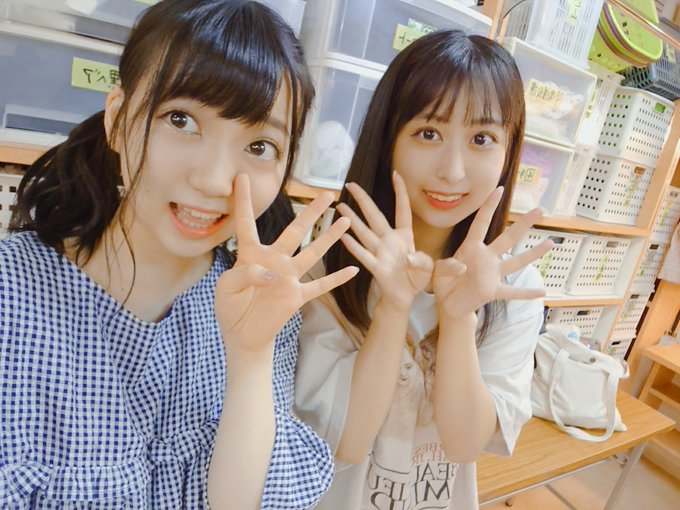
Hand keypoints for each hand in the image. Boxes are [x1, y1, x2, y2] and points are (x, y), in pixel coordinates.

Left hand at [215, 174, 358, 352]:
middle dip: (312, 212)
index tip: (240, 177)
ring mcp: (288, 278)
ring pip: (312, 253)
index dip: (242, 201)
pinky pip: (320, 285)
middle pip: (295, 231)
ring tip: (345, 220)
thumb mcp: (226, 287)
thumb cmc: (230, 307)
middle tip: (327, 194)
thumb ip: (245, 274)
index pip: (246, 223)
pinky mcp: (296, 296)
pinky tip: (354, 270)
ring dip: (329, 237)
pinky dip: (337, 279)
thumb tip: (272, 274)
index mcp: (251, 254)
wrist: (242, 335)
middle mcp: (274, 260)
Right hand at [337, 172, 432, 311]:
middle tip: (351, 185)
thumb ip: (427, 261)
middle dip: (363, 200)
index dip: (400, 192)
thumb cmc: (417, 279)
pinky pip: (364, 255)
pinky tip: (344, 236)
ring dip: (353, 219)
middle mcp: (390, 241)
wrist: (405, 297)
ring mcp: (381, 253)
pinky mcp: (376, 268)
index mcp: (405, 236)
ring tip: (341, 206)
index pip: (402, 209)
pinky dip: (354, 246)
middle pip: (375, 216)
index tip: (396, 174)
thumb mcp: (431, 268)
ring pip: (365, 232)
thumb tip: (414, 259)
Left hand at [433, 187, 552, 321]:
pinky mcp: (492, 291)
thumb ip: (447, 266)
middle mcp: (486, 258)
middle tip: (540, 210)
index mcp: (471, 248)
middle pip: (508, 238)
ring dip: (533, 254)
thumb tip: (461, 268)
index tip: (499, 189)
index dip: (489, 206)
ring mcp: (491, 274)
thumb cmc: (443, 281)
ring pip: (516, 262)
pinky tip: (543, 292)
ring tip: (550, 243)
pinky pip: (512, 292)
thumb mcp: (438, 270)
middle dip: (523, 224)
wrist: (447, 303)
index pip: (481, 223)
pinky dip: (526, 293)